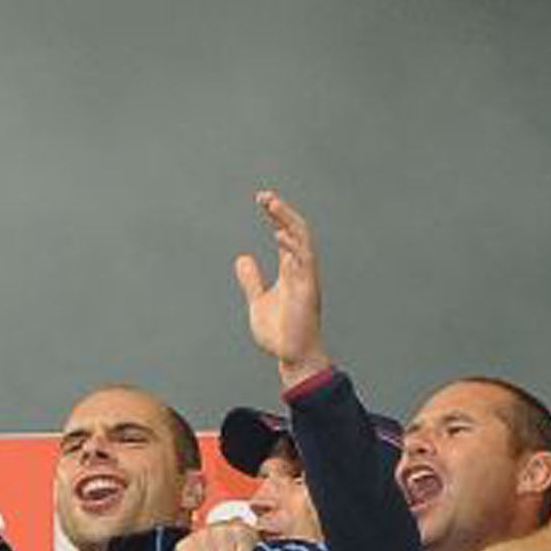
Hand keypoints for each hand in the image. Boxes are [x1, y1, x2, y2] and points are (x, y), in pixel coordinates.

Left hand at [233, 190, 329, 387]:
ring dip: (287, 221)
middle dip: (282, 212)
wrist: (291, 355)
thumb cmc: (279, 331)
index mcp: (291, 269)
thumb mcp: (258, 300)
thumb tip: (242, 258)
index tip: (262, 200)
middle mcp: (301, 269)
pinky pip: (304, 262)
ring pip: (302, 240)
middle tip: (264, 196)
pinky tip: (279, 234)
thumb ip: (252, 279)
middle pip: (296, 231)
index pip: (286, 234)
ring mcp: (306, 277)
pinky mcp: (307, 289)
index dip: (276, 216)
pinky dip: (293, 246)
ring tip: (271, 204)